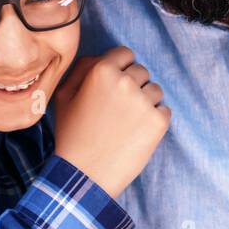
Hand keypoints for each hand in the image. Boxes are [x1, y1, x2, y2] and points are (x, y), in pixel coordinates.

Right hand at [52, 46, 170, 198]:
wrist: (84, 175)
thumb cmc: (72, 135)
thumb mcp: (64, 96)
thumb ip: (82, 69)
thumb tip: (101, 57)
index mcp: (102, 71)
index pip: (125, 53)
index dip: (120, 69)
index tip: (114, 87)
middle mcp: (126, 82)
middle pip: (142, 71)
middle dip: (133, 86)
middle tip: (118, 110)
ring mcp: (144, 102)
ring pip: (155, 90)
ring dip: (145, 102)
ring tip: (126, 123)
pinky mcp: (158, 122)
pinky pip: (164, 110)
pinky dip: (154, 120)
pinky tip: (136, 133)